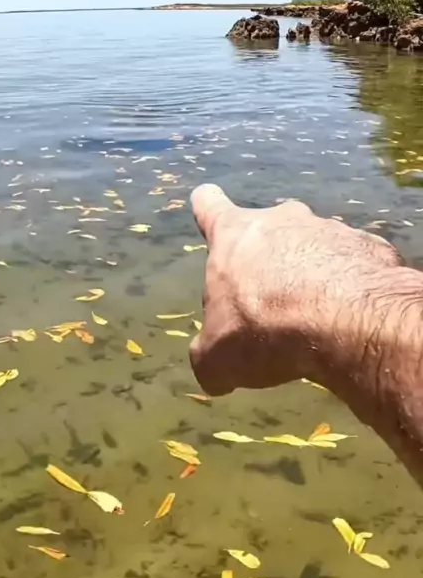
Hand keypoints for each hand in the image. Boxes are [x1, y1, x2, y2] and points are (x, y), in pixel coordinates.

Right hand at [189, 184, 401, 396]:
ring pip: (314, 245)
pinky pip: (355, 263)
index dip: (207, 209)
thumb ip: (210, 357)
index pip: (209, 205)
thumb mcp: (218, 358)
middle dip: (268, 257)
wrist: (348, 322)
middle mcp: (282, 220)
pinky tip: (352, 318)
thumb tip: (214, 373)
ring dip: (313, 272)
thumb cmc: (266, 329)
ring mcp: (330, 229)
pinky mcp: (370, 246)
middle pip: (268, 228)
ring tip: (318, 316)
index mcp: (235, 235)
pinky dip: (352, 285)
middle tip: (272, 299)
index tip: (209, 209)